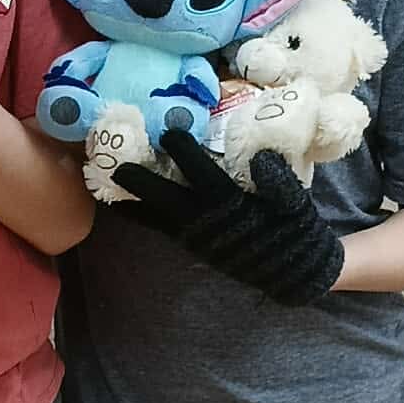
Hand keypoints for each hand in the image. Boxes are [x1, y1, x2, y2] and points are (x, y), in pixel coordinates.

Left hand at [112, 129, 343, 305]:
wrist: (293, 269)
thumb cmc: (294, 229)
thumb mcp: (295, 204)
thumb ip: (280, 181)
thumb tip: (262, 155)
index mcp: (233, 207)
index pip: (205, 177)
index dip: (187, 155)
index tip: (170, 133)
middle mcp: (209, 222)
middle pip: (168, 198)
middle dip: (143, 181)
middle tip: (117, 163)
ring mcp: (197, 236)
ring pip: (158, 216)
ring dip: (134, 198)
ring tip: (108, 180)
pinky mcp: (192, 244)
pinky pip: (161, 228)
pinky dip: (141, 216)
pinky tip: (121, 202)